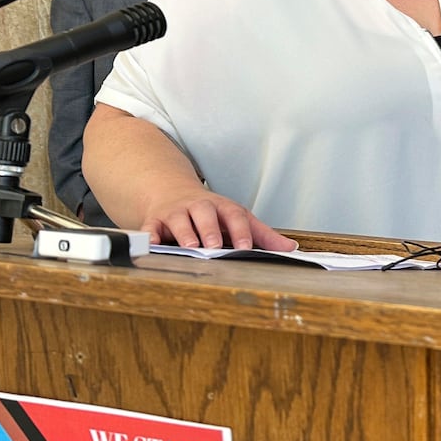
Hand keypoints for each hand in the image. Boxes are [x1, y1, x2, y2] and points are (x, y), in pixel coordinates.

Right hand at [140, 191, 296, 251]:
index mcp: (222, 207)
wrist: (172, 192)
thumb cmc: (211, 213)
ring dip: (184, 233)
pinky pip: (150, 228)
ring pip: (179, 220)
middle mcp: (198, 207)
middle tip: (215, 246)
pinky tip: (152, 247)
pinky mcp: (154, 221)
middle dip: (210, 229)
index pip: (235, 216)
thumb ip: (263, 235)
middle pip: (205, 213)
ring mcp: (175, 212)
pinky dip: (149, 237)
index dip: (241, 232)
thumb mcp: (238, 219)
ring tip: (190, 248)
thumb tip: (291, 248)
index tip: (246, 248)